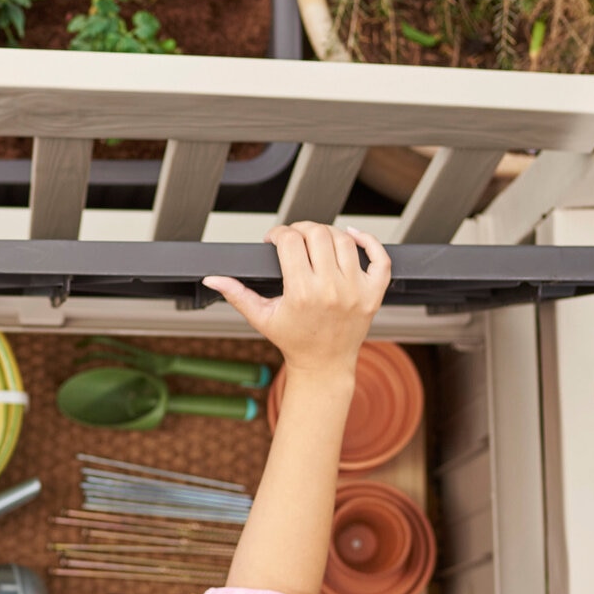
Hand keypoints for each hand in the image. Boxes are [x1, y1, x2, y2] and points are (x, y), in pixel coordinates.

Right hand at [203, 222, 390, 377]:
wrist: (324, 364)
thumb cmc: (293, 340)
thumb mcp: (261, 317)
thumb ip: (237, 294)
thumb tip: (212, 278)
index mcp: (302, 293)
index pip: (290, 241)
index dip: (278, 233)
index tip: (274, 241)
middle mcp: (331, 289)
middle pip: (317, 234)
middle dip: (301, 229)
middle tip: (293, 239)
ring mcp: (356, 290)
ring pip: (345, 240)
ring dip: (328, 233)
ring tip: (316, 241)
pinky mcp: (374, 294)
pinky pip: (381, 258)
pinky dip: (369, 241)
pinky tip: (352, 237)